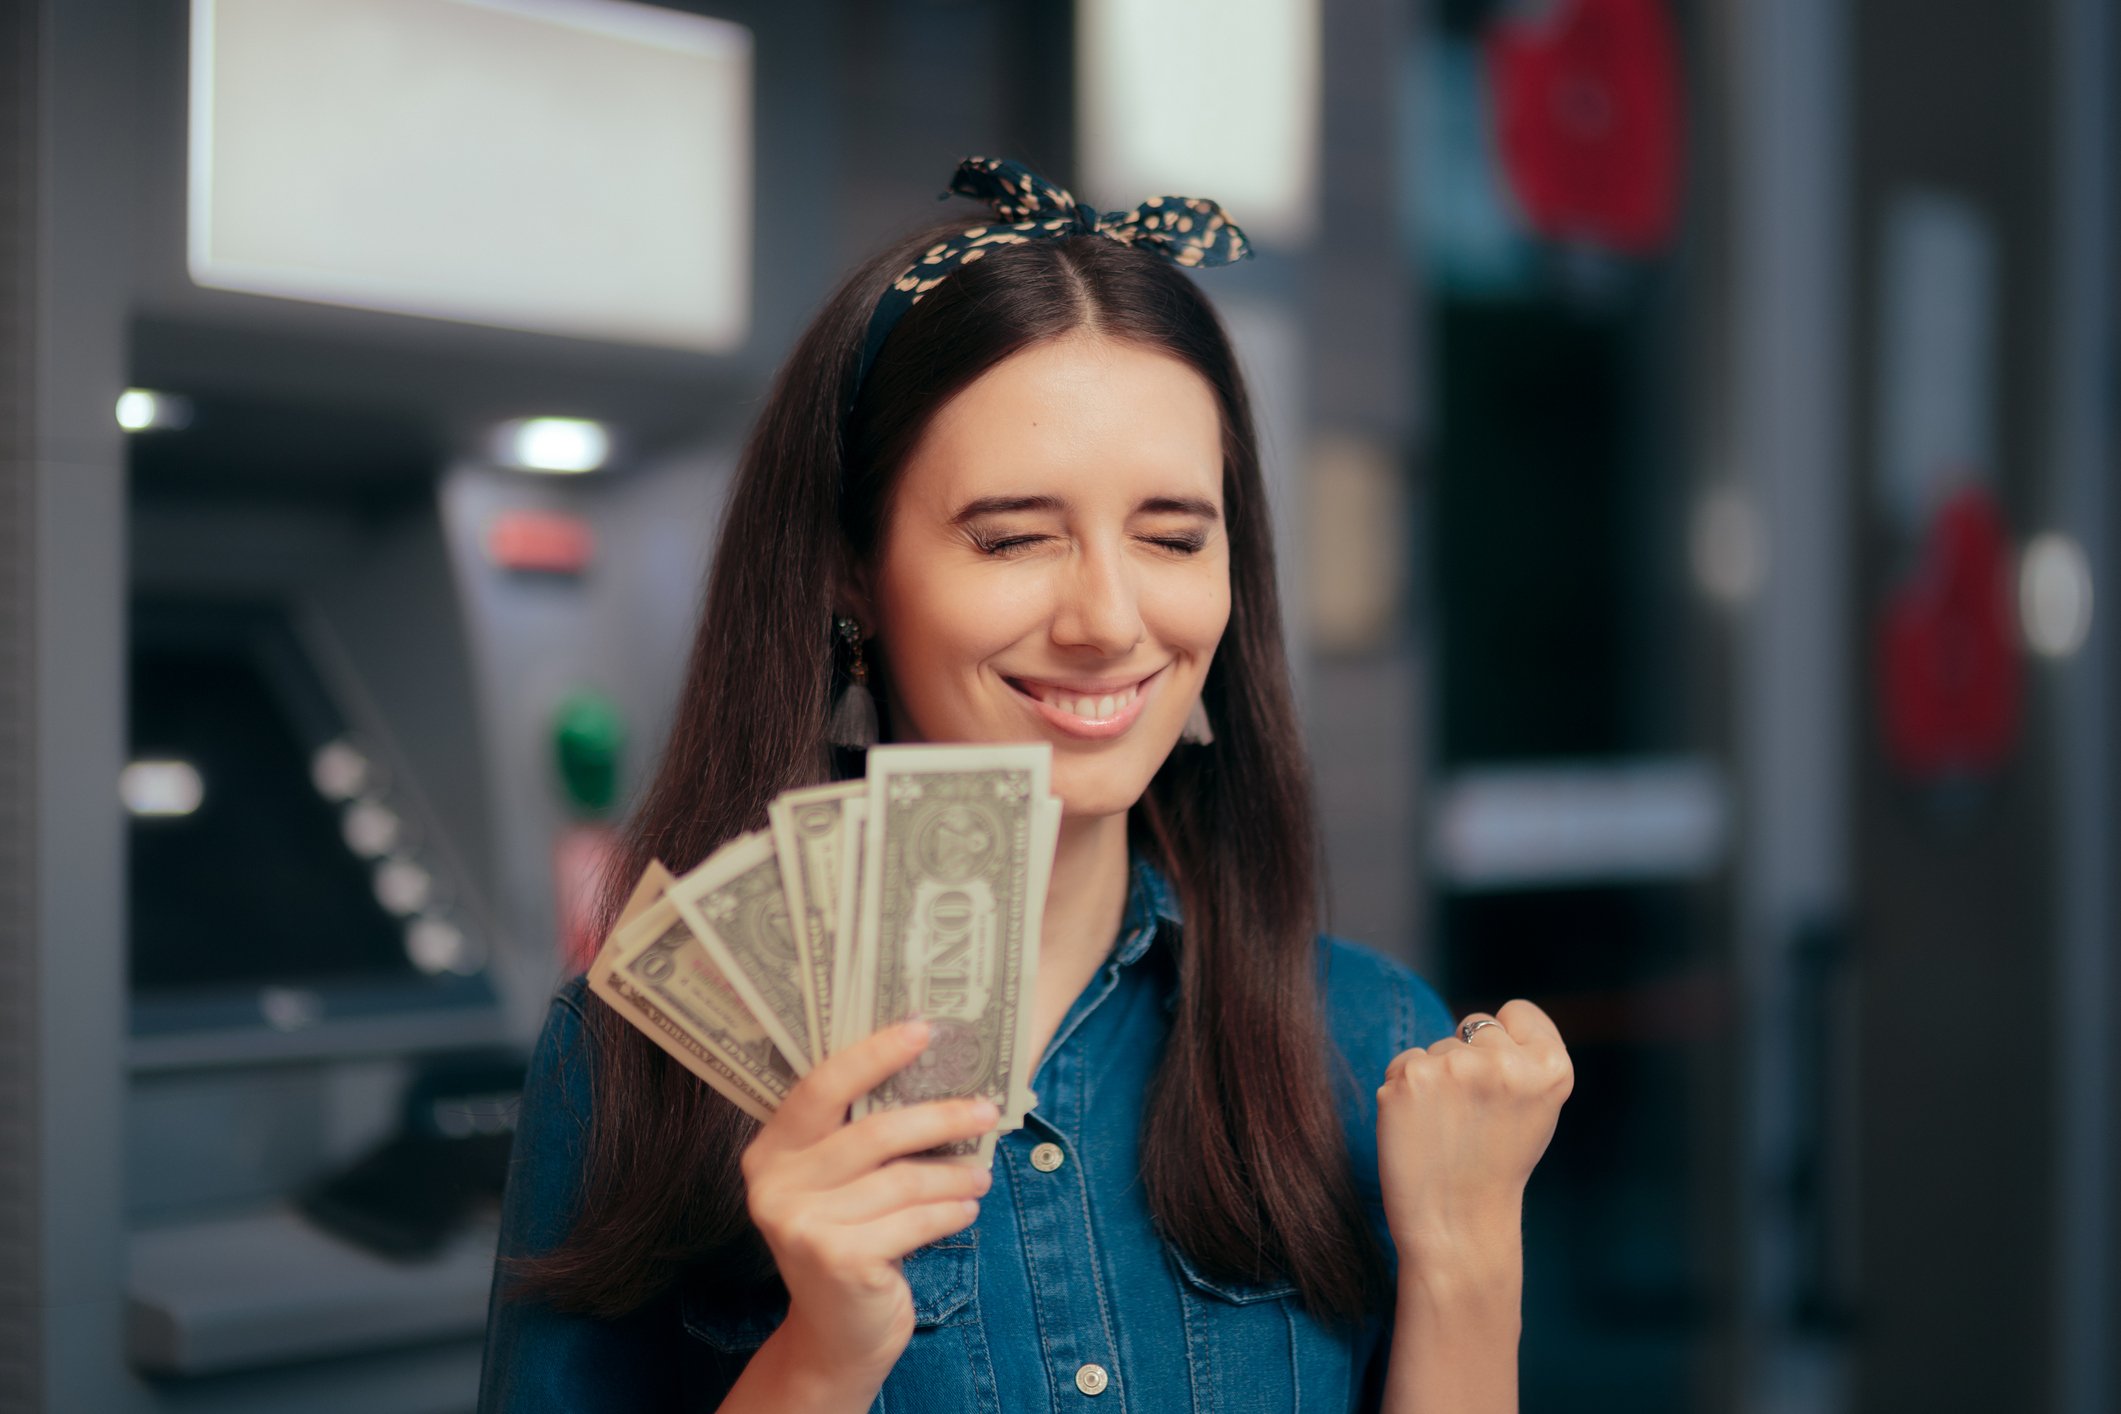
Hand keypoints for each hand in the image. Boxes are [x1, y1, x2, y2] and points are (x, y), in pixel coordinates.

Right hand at [740, 1019, 997, 1381]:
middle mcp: (774, 1185)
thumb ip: (862, 1138)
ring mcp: (800, 1225)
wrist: (835, 1338)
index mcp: (771, 1152)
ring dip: (953, 1176)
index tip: (924, 1029)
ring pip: (902, 1180)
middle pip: (873, 1132)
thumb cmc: (850, 1243)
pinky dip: (948, 1214)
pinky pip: (913, 1221)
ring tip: (979, 1175)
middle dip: (940, 1118)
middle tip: (986, 1109)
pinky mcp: (835, 1260)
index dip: (874, 1054)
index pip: (820, 1086)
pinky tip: (965, 1212)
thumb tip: (940, 1075)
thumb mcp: (841, 1187)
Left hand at [1375, 1000, 1571, 1273]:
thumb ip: (1524, 1061)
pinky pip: (1403, 1063)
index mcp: (1551, 1069)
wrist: (1456, 1225)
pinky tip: (1419, 1128)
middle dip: (1469, 1059)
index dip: (1507, 1041)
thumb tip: (1488, 1023)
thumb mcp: (1536, 1110)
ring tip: (1447, 1128)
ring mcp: (1455, 1066)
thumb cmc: (1495, 1166)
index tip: (1502, 1083)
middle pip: (1474, 1025)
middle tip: (1473, 1116)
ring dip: (1435, 1078)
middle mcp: (1505, 1062)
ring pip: (1436, 1046)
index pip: (1518, 1012)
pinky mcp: (1410, 1076)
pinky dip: (1405, 1091)